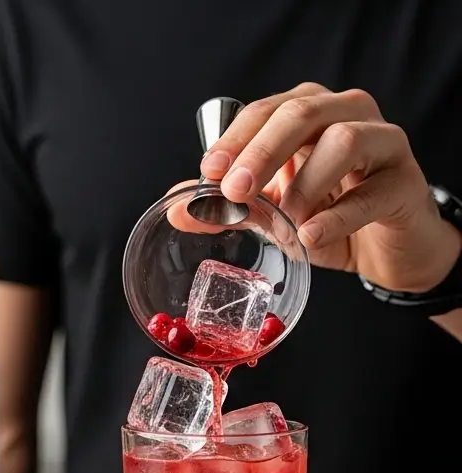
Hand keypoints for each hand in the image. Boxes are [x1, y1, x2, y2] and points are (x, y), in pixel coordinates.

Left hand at [193, 82, 459, 292]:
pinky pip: (371, 192)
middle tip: (236, 190)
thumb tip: (177, 210)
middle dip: (261, 151)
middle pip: (300, 113)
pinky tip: (311, 234)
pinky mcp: (406, 182)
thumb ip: (229, 207)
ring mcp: (383, 142)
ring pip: (343, 139)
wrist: (382, 250)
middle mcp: (347, 114)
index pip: (264, 111)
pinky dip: (336, 216)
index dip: (234, 139)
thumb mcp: (271, 212)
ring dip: (304, 184)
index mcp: (307, 112)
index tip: (209, 173)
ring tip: (286, 220)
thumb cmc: (326, 217)